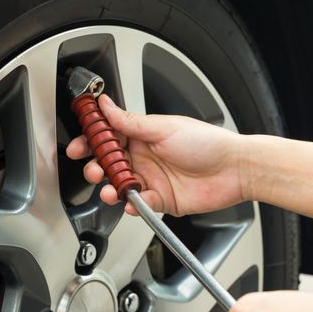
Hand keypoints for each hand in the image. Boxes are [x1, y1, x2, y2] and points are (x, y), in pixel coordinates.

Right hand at [66, 94, 245, 215]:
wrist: (234, 169)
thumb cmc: (206, 142)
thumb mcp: (163, 128)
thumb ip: (130, 121)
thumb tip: (105, 105)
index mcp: (143, 136)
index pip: (110, 137)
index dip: (91, 142)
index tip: (78, 145)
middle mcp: (145, 157)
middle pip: (110, 164)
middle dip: (95, 168)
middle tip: (93, 170)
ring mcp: (152, 179)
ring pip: (121, 186)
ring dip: (110, 189)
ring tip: (110, 191)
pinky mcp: (161, 199)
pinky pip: (139, 204)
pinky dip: (133, 205)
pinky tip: (133, 202)